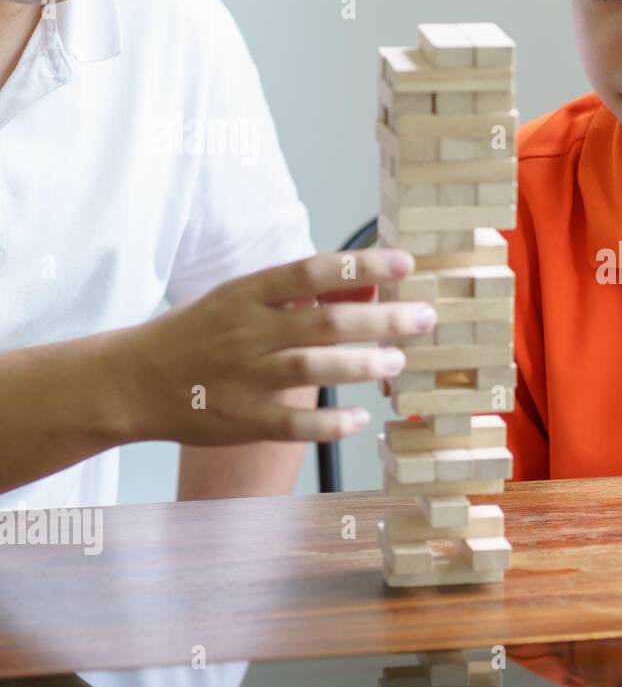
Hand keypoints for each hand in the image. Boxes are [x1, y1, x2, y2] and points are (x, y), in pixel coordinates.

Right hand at [107, 249, 430, 444]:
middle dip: (381, 320)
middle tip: (425, 318)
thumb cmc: (203, 333)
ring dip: (360, 364)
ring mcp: (242, 377)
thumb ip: (304, 295)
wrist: (131, 380)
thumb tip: (370, 287)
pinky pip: (291, 423)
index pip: (312, 270)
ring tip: (398, 362)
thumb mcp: (244, 299)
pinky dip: (329, 423)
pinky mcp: (240, 419)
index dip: (362, 266)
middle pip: (323, 321)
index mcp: (249, 293)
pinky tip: (360, 419)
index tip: (406, 263)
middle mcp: (247, 331)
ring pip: (310, 368)